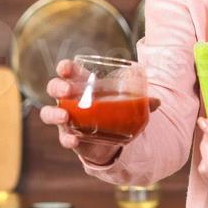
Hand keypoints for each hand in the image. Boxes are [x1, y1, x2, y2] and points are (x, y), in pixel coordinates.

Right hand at [38, 59, 160, 165]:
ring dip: (54, 114)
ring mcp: (66, 118)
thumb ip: (141, 101)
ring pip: (50, 113)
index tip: (65, 68)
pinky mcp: (69, 136)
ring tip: (64, 117)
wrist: (109, 137)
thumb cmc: (112, 110)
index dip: (64, 67)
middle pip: (55, 88)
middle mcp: (68, 100)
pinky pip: (63, 137)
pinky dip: (67, 138)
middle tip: (65, 91)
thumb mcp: (126, 102)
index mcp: (81, 84)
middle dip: (57, 87)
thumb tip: (157, 102)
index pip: (68, 71)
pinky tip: (74, 140)